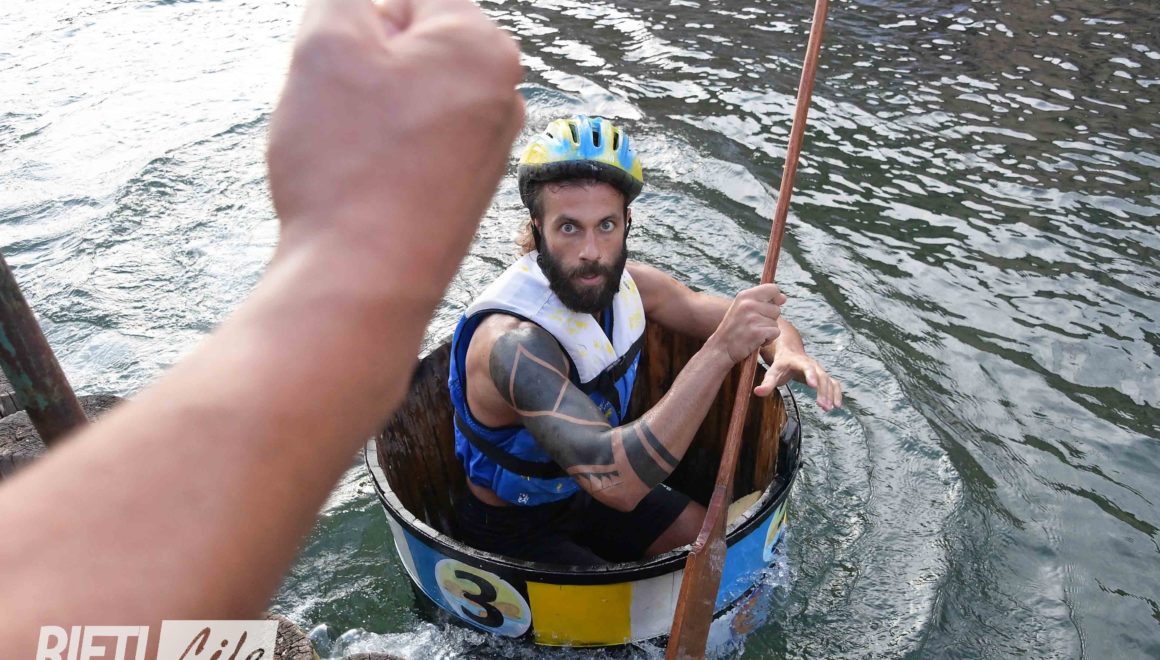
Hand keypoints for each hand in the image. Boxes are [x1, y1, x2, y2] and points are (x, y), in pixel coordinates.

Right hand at [267, 0, 524, 295]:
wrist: (364, 283)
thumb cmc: (347, 162)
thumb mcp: (326, 44)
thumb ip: (343, 0)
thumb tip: (361, 9)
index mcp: (484, 46)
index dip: (354, 25)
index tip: (335, 69)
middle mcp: (504, 95)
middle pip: (412, 47)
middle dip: (365, 65)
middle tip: (338, 111)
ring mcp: (491, 147)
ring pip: (410, 98)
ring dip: (370, 110)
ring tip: (348, 151)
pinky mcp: (469, 190)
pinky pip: (417, 146)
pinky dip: (385, 152)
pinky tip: (363, 182)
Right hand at [706, 284, 786, 364]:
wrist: (721, 349)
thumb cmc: (734, 329)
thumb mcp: (743, 309)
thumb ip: (763, 301)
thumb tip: (784, 298)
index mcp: (744, 296)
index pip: (772, 289)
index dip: (774, 299)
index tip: (767, 308)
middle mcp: (748, 304)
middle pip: (776, 309)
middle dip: (769, 319)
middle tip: (752, 326)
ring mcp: (752, 318)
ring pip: (776, 322)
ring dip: (768, 330)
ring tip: (753, 334)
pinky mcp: (757, 332)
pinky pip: (775, 333)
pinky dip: (769, 339)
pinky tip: (756, 341)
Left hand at [754, 350, 842, 410]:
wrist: (790, 353)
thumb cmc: (780, 365)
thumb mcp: (772, 372)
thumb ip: (766, 383)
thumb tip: (757, 392)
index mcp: (798, 361)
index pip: (806, 366)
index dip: (810, 375)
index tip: (813, 385)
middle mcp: (812, 364)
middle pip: (821, 376)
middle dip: (823, 391)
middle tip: (823, 406)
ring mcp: (819, 370)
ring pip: (829, 381)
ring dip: (831, 394)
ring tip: (829, 409)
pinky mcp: (824, 376)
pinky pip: (834, 383)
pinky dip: (837, 393)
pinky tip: (837, 405)